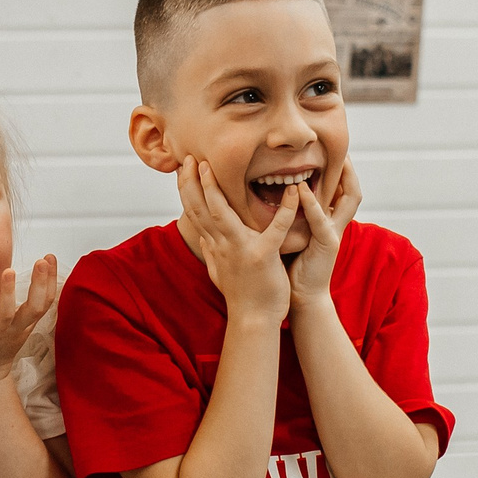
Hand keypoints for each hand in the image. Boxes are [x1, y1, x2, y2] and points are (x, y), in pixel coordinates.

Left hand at [0, 256, 57, 383]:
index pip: (46, 301)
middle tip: (42, 261)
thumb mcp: (20, 327)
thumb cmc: (0, 347)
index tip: (51, 257)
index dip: (51, 279)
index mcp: (26, 324)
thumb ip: (24, 307)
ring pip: (6, 314)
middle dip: (41, 284)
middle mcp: (15, 328)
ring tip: (9, 271)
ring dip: (8, 293)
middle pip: (35, 307)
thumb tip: (32, 280)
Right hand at [176, 158, 293, 322]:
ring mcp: (240, 250)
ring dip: (215, 188)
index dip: (187, 189)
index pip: (194, 213)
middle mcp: (222, 245)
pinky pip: (275, 228)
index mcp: (215, 246)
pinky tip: (293, 191)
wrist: (254, 320)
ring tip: (213, 165)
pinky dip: (285, 209)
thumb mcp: (219, 272)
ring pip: (221, 213)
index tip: (183, 168)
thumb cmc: (241, 297)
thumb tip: (201, 240)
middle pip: (200, 209)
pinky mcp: (263, 256)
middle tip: (190, 157)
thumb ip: (210, 253)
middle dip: (193, 181)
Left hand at [287, 164, 360, 311]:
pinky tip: (303, 189)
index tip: (332, 151)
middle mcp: (335, 225)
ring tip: (336, 159)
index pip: (342, 190)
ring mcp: (334, 234)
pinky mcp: (327, 244)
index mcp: (328, 222)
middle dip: (350, 169)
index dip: (341, 171)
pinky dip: (312, 203)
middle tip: (342, 149)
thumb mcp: (293, 234)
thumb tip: (275, 194)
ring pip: (349, 199)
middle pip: (353, 191)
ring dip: (342, 178)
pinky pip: (321, 220)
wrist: (300, 297)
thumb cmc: (293, 266)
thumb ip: (291, 215)